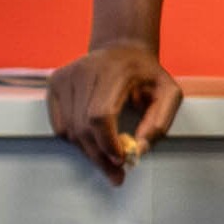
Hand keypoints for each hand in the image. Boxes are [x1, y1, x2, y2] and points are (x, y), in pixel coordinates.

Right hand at [49, 36, 181, 182]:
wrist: (122, 49)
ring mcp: (66, 76)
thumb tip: (139, 149)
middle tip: (115, 174)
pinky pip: (59, 126)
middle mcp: (84, 71)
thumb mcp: (169, 94)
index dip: (108, 142)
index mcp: (115, 71)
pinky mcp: (55, 83)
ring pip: (70, 130)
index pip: (100, 115)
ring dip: (89, 151)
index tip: (120, 160)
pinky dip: (75, 139)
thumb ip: (160, 123)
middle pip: (83, 127)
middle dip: (100, 156)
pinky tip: (92, 137)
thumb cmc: (146, 75)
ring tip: (107, 156)